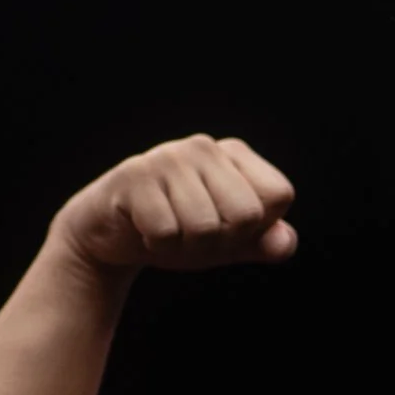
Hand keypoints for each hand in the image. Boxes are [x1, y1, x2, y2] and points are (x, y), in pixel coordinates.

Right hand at [50, 135, 297, 271]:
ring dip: (185, 247)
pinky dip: (157, 246)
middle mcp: (205, 147)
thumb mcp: (229, 242)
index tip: (225, 225)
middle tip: (192, 234)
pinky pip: (166, 233)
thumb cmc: (178, 233)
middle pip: (246, 215)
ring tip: (167, 231)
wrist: (110, 237)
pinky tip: (144, 230)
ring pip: (205, 228)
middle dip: (221, 241)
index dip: (255, 227)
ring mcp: (168, 157)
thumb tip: (285, 242)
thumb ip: (264, 243)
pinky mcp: (134, 176)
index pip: (278, 195)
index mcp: (235, 154)